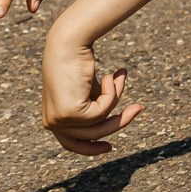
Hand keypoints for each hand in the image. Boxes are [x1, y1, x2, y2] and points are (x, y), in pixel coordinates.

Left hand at [40, 30, 142, 155]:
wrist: (68, 43)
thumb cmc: (77, 60)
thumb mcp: (87, 89)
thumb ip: (93, 105)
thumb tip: (112, 122)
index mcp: (52, 118)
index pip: (72, 142)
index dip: (91, 147)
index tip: (110, 147)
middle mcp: (51, 123)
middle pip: (91, 136)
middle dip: (118, 123)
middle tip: (139, 108)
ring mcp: (58, 120)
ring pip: (100, 124)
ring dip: (115, 98)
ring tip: (119, 76)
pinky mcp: (69, 114)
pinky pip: (102, 111)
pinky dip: (112, 92)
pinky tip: (108, 75)